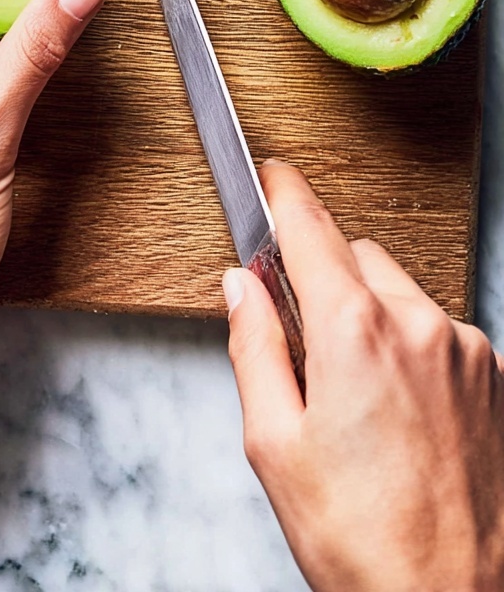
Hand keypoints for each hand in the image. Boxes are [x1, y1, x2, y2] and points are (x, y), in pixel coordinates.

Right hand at [223, 161, 503, 591]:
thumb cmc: (365, 542)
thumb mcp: (275, 445)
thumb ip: (253, 347)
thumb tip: (241, 287)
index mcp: (355, 331)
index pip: (310, 226)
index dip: (282, 192)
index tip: (270, 176)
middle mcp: (419, 323)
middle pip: (355, 256)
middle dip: (322, 277)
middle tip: (300, 339)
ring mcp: (465, 349)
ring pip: (399, 292)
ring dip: (369, 314)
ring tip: (353, 399)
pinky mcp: (494, 376)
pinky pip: (437, 330)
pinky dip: (409, 346)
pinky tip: (396, 413)